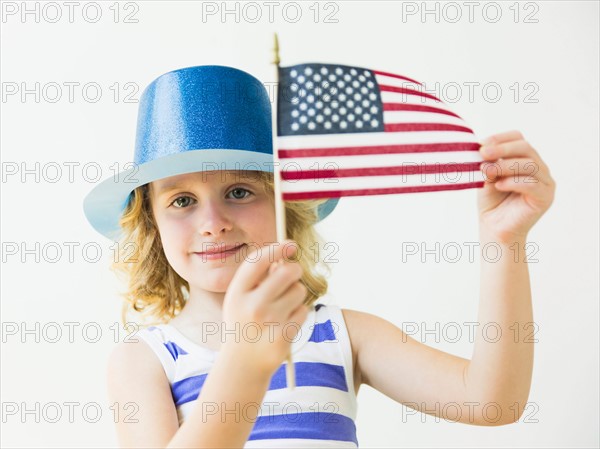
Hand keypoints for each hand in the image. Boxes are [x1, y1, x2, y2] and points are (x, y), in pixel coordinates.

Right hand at [222, 240, 309, 375]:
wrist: (243, 364)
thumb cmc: (245, 322)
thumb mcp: (240, 299)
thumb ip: (259, 277)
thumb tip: (286, 254)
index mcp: (236, 293)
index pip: (258, 261)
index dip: (276, 249)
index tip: (290, 245)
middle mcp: (251, 306)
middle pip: (287, 272)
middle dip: (294, 270)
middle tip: (292, 274)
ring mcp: (269, 322)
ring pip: (299, 291)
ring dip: (296, 295)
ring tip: (282, 307)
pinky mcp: (284, 336)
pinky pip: (303, 310)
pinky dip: (299, 313)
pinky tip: (285, 323)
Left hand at [478, 130, 555, 243]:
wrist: (495, 230)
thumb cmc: (492, 203)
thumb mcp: (487, 179)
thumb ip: (489, 165)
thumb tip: (483, 151)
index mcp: (525, 159)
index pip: (519, 139)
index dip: (500, 138)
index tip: (481, 144)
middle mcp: (539, 168)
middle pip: (526, 148)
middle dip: (502, 149)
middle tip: (482, 153)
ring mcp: (545, 183)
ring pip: (530, 165)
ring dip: (505, 165)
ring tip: (487, 171)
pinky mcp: (545, 198)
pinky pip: (532, 184)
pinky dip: (513, 182)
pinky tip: (499, 185)